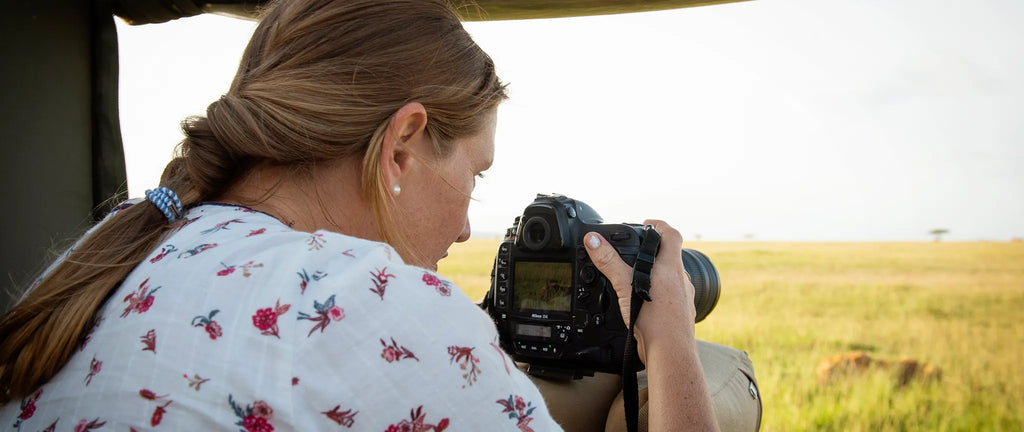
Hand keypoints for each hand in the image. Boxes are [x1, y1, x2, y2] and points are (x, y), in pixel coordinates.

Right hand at [583, 220, 697, 363]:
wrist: (670, 351)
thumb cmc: (654, 318)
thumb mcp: (624, 284)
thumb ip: (608, 261)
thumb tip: (593, 240)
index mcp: (671, 266)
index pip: (671, 235)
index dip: (659, 225)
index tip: (648, 224)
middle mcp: (682, 280)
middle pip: (672, 257)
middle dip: (655, 253)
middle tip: (639, 252)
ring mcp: (685, 298)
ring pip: (672, 279)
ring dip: (658, 276)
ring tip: (639, 279)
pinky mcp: (681, 315)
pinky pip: (672, 299)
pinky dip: (660, 296)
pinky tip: (647, 304)